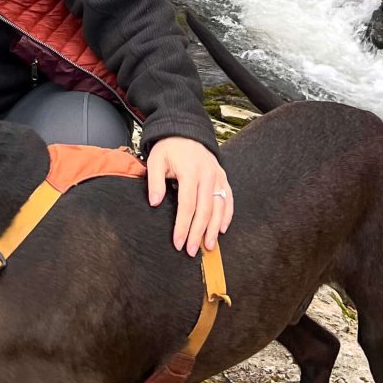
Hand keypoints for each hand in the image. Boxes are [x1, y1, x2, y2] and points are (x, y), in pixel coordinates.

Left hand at [145, 136, 233, 256]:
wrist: (185, 131)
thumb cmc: (168, 149)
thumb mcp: (155, 160)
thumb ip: (154, 181)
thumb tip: (154, 203)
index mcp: (189, 171)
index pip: (187, 205)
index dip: (183, 226)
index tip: (178, 242)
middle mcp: (207, 174)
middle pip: (205, 210)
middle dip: (198, 233)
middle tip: (192, 251)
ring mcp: (218, 176)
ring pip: (219, 207)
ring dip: (214, 229)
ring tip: (208, 246)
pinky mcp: (223, 177)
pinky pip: (228, 199)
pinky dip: (227, 215)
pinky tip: (222, 229)